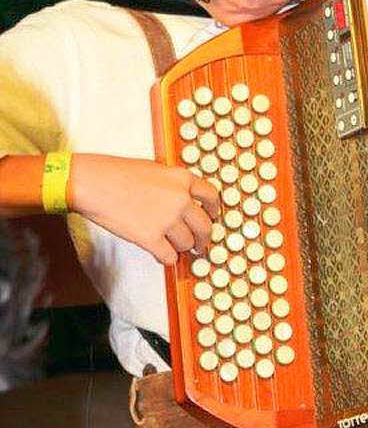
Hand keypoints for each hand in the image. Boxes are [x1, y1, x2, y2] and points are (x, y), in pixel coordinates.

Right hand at [68, 154, 219, 264]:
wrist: (93, 183)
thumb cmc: (116, 173)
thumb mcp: (154, 169)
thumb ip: (173, 185)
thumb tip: (183, 202)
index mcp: (182, 179)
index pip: (212, 197)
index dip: (214, 211)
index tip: (212, 217)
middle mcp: (180, 199)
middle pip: (205, 226)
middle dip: (204, 239)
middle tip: (200, 245)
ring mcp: (167, 220)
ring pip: (187, 244)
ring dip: (181, 248)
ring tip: (173, 247)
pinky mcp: (151, 238)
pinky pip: (169, 257)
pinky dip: (167, 258)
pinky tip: (161, 255)